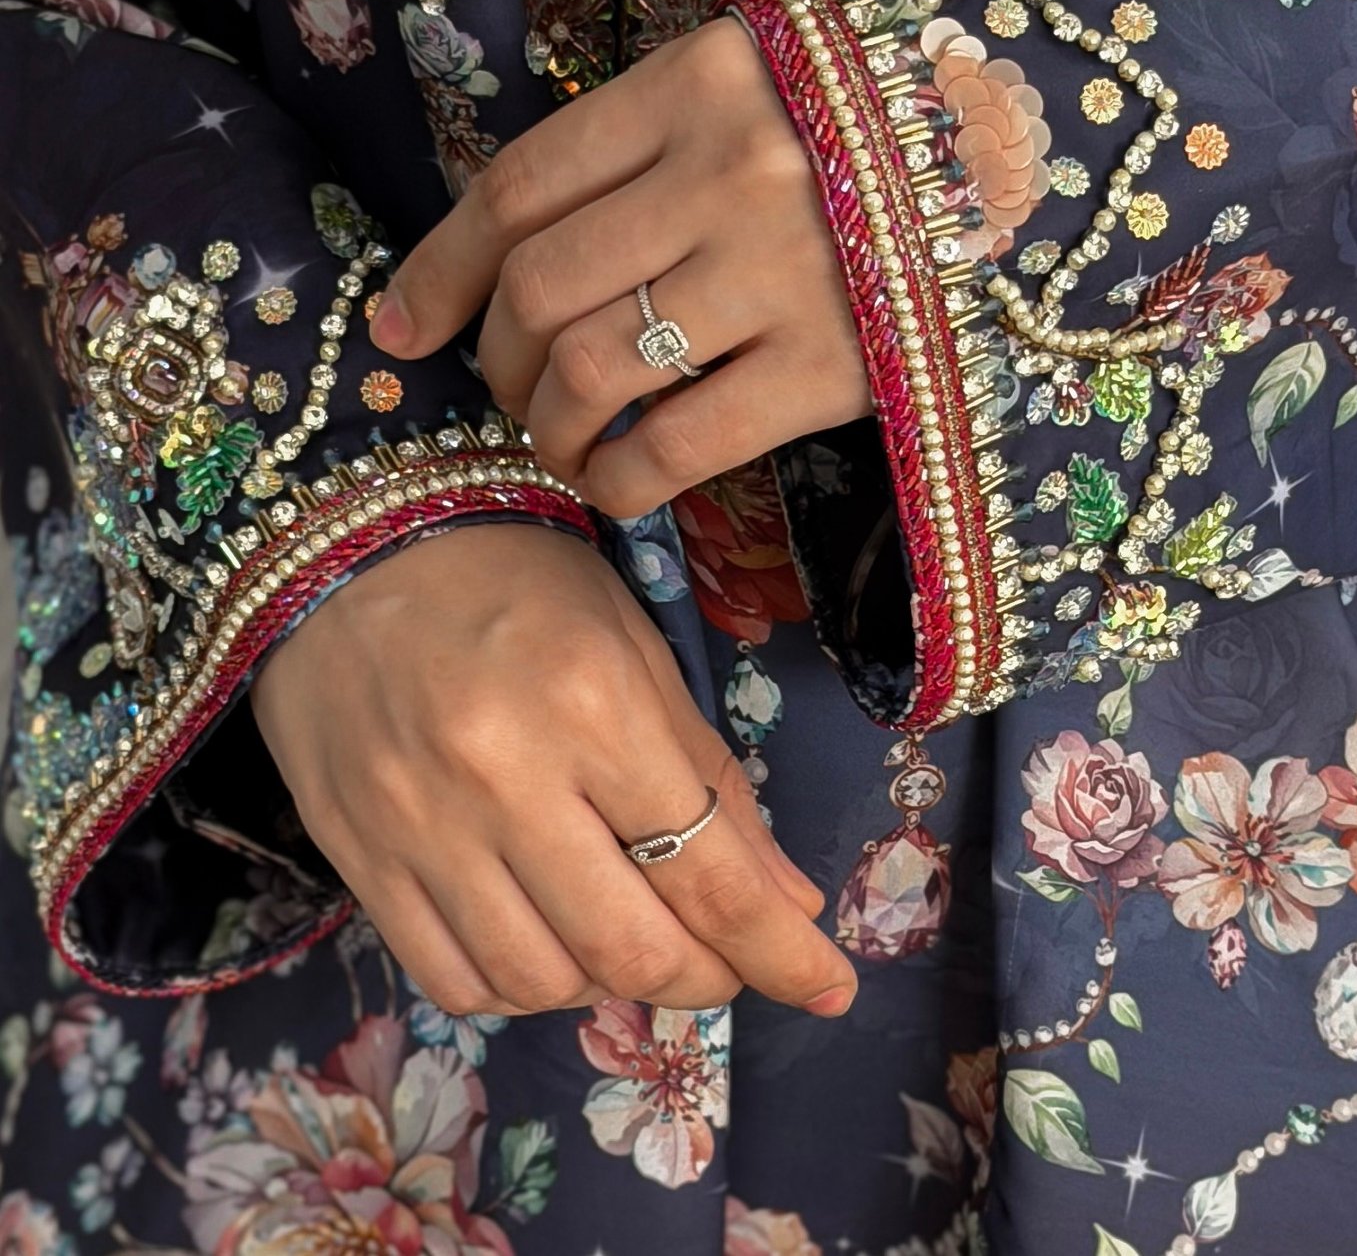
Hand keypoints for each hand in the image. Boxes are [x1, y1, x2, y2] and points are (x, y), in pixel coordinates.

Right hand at [251, 522, 856, 1017]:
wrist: (346, 547)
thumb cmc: (514, 581)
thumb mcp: (634, 646)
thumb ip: (708, 776)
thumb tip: (786, 901)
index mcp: (596, 704)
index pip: (708, 871)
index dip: (781, 952)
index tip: (830, 987)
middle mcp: (506, 776)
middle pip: (630, 948)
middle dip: (704, 978)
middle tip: (728, 964)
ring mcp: (421, 826)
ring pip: (542, 982)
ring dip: (608, 983)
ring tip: (627, 935)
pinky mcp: (358, 857)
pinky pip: (453, 980)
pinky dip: (517, 988)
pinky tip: (544, 943)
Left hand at [371, 19, 871, 517]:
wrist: (1039, 153)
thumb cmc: (870, 120)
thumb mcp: (752, 82)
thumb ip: (641, 140)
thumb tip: (495, 254)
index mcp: (697, 83)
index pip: (521, 185)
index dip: (440, 265)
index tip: (401, 324)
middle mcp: (728, 172)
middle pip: (541, 288)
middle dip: (493, 356)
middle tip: (500, 384)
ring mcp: (783, 273)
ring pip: (592, 370)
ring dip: (544, 423)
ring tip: (552, 433)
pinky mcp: (836, 368)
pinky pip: (680, 445)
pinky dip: (618, 479)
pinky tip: (612, 480)